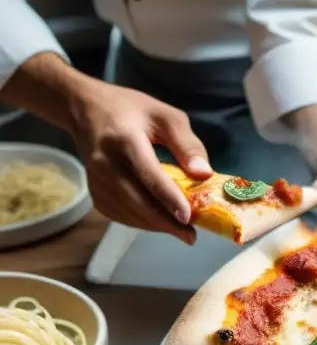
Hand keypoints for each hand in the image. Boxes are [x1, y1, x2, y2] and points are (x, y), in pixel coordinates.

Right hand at [69, 78, 209, 243]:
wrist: (85, 109)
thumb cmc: (132, 110)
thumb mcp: (165, 116)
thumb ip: (187, 143)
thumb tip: (204, 174)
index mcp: (124, 138)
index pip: (148, 174)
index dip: (168, 198)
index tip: (187, 217)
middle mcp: (104, 161)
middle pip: (136, 199)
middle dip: (165, 222)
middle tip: (190, 236)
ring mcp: (95, 178)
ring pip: (128, 211)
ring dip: (155, 225)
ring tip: (180, 230)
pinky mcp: (94, 191)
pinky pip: (119, 214)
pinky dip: (141, 222)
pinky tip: (159, 221)